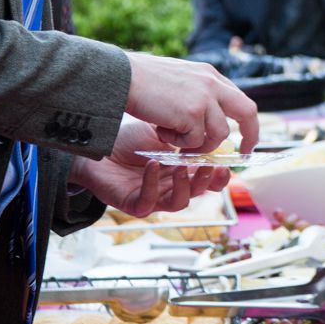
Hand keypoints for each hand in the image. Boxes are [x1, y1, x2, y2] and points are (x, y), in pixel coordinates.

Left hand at [68, 117, 231, 214]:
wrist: (97, 148)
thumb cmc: (128, 141)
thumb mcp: (161, 132)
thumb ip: (185, 131)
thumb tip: (212, 119)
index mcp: (182, 170)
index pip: (208, 178)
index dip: (220, 175)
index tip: (227, 162)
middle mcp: (171, 187)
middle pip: (198, 192)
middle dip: (207, 181)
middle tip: (211, 167)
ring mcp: (154, 197)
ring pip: (179, 202)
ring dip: (184, 185)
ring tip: (181, 167)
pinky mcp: (134, 204)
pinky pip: (149, 201)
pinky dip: (153, 184)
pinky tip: (153, 165)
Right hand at [123, 53, 259, 153]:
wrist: (121, 77)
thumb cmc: (140, 80)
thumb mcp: (178, 80)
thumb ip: (196, 93)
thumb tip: (207, 117)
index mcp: (210, 74)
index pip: (240, 99)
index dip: (245, 120)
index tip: (245, 137)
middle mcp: (212, 83)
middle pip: (247, 111)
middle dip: (250, 135)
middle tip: (243, 153)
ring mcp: (204, 98)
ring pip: (218, 135)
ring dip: (197, 144)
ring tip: (172, 136)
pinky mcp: (192, 113)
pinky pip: (194, 141)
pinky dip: (177, 143)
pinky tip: (160, 130)